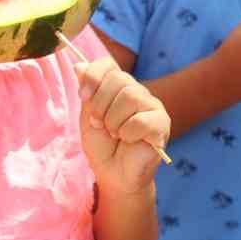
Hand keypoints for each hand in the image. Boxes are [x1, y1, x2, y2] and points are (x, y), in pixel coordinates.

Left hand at [78, 56, 170, 194]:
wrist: (114, 175)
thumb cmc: (102, 147)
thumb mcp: (88, 117)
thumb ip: (87, 92)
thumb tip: (79, 65)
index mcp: (118, 87)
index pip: (108, 64)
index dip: (94, 76)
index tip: (83, 96)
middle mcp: (136, 91)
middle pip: (118, 79)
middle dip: (101, 105)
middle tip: (99, 125)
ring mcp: (152, 106)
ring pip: (130, 97)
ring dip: (113, 121)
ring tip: (115, 134)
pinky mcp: (162, 123)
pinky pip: (142, 120)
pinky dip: (128, 133)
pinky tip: (129, 141)